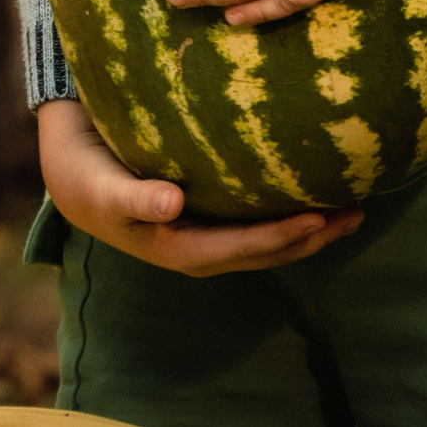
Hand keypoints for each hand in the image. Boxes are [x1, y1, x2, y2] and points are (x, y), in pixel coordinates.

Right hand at [37, 97, 359, 276]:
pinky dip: (288, 211)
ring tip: (351, 209)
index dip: (282, 236)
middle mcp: (200, 249)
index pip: (243, 248)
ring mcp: (206, 235)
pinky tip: (310, 191)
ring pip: (268, 240)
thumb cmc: (86, 178)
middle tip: (355, 212)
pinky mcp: (209, 215)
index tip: (318, 218)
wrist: (71, 175)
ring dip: (311, 230)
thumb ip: (136, 197)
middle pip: (267, 251)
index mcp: (179, 249)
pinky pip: (257, 220)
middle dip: (312, 237)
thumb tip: (173, 204)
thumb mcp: (103, 188)